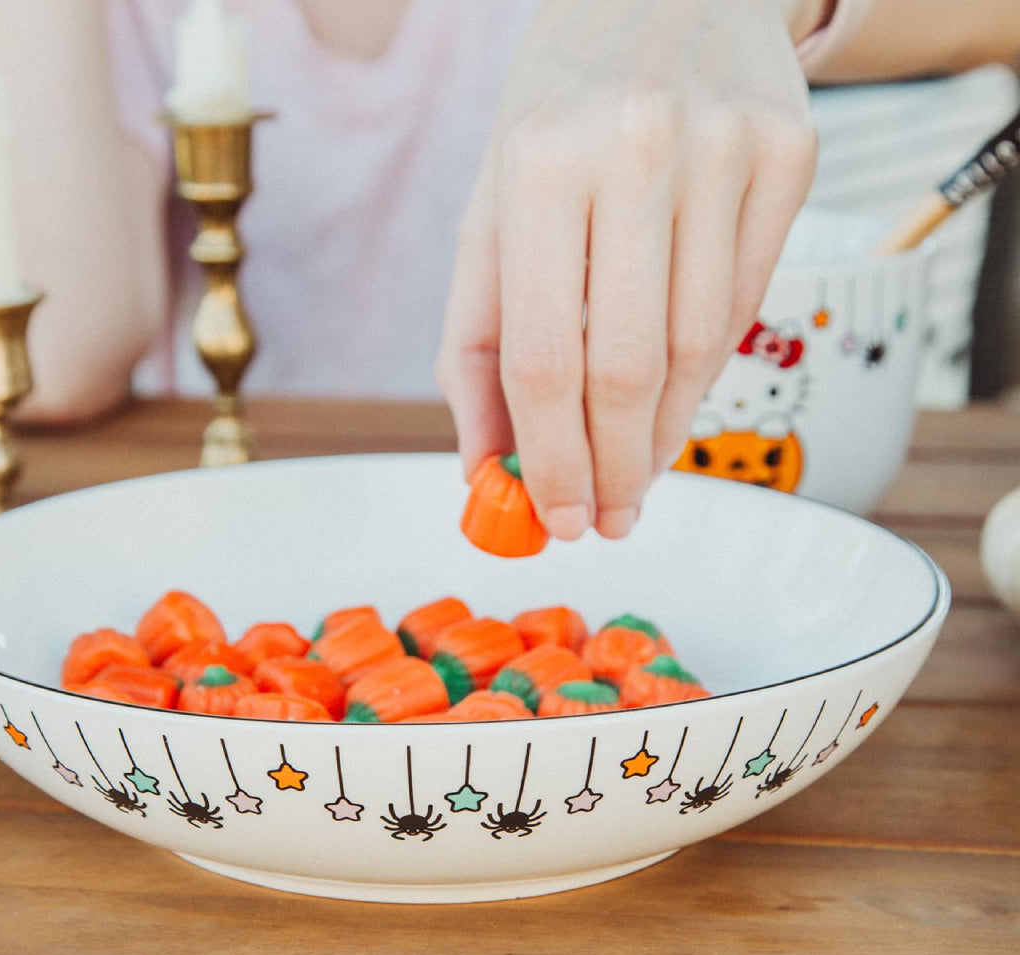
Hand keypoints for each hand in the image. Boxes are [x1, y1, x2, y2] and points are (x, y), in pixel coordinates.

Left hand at [437, 0, 821, 539]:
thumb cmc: (557, 119)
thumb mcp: (491, 216)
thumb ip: (476, 346)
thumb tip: (486, 466)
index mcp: (541, 163)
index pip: (545, 358)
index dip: (549, 460)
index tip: (557, 520)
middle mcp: (639, 150)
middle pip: (625, 369)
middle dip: (611, 469)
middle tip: (605, 522)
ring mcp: (727, 150)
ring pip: (697, 351)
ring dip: (661, 436)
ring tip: (634, 475)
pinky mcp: (791, 156)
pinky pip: (742, 308)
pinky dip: (703, 376)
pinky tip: (671, 401)